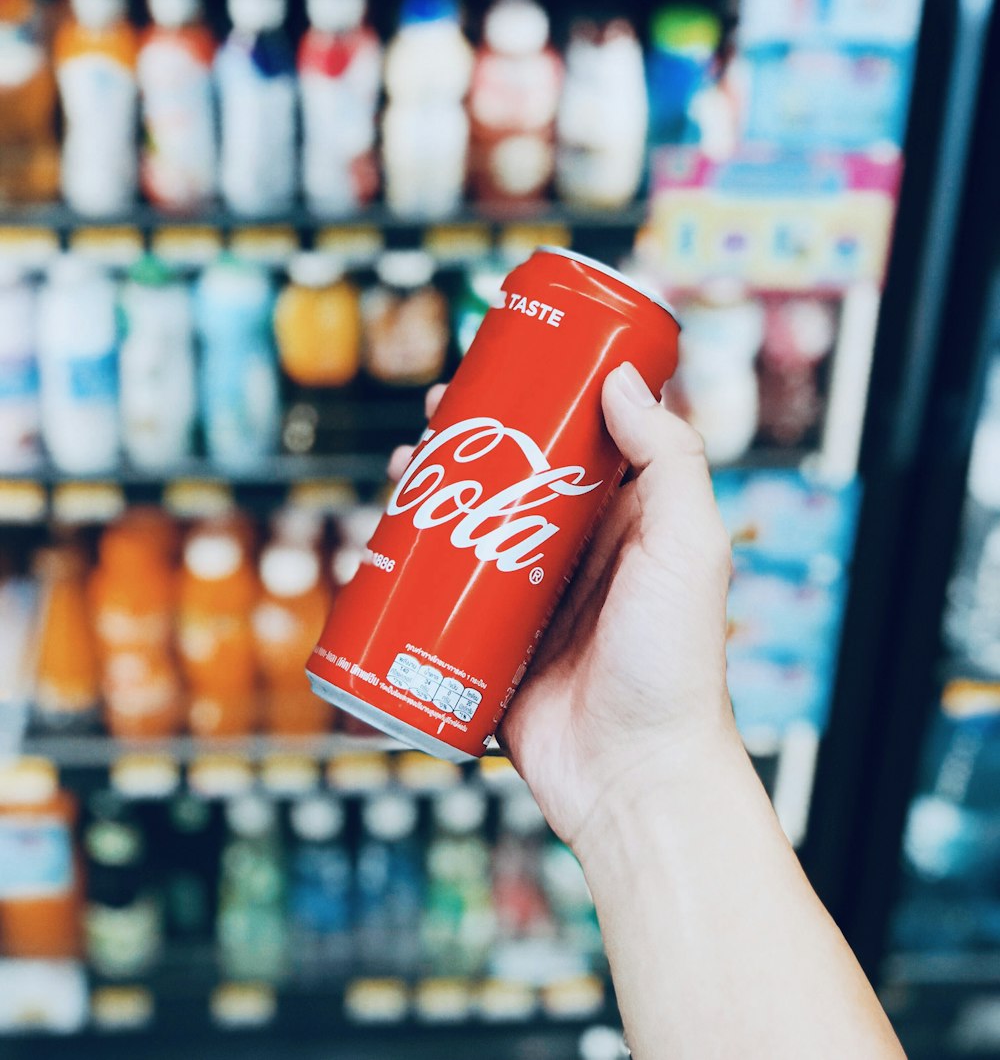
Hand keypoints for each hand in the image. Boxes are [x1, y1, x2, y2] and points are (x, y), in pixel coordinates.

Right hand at [388, 361, 735, 852]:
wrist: (632, 778)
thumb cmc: (675, 666)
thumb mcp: (689, 547)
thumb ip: (671, 460)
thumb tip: (621, 379)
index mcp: (631, 520)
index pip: (586, 437)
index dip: (545, 396)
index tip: (505, 363)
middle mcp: (580, 550)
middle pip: (517, 473)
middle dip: (475, 436)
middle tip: (436, 408)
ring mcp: (531, 595)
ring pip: (473, 523)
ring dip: (436, 488)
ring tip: (404, 462)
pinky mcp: (492, 640)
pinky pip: (444, 590)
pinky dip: (412, 559)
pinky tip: (387, 535)